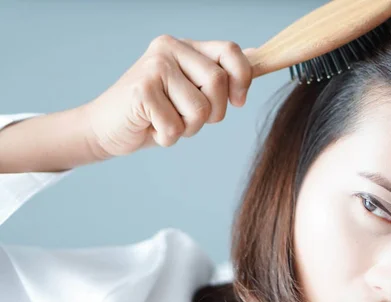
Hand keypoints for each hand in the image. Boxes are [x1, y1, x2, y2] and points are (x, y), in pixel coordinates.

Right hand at [83, 35, 252, 157]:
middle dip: (212, 113)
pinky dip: (167, 137)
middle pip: (219, 83)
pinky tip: (150, 127)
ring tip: (165, 121)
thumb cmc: (153, 112)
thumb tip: (257, 55)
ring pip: (201, 109)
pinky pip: (176, 127)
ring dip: (187, 128)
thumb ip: (220, 73)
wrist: (106, 128)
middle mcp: (169, 49)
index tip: (237, 102)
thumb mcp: (191, 90)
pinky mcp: (141, 91)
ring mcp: (153, 67)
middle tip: (186, 117)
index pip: (230, 51)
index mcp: (186, 47)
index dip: (242, 79)